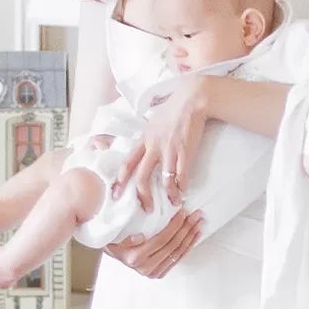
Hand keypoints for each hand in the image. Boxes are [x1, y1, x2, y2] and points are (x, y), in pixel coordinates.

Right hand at [104, 208, 204, 278]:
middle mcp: (146, 268)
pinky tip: (195, 235)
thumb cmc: (115, 240)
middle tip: (196, 215)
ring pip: (178, 253)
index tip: (183, 212)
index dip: (174, 226)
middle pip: (172, 246)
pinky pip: (178, 258)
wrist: (113, 253)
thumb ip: (126, 238)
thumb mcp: (114, 237)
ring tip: (199, 223)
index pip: (161, 240)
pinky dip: (188, 246)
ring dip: (191, 237)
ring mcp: (153, 273)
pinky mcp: (159, 273)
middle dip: (186, 229)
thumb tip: (140, 237)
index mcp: (135, 258)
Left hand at [114, 76, 209, 210]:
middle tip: (146, 208)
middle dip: (143, 196)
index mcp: (144, 139)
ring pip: (164, 180)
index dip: (121, 179)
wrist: (191, 100)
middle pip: (142, 176)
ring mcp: (169, 149)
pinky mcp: (185, 151)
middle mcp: (154, 146)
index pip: (128, 162)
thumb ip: (149, 136)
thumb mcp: (154, 122)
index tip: (116, 193)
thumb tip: (146, 146)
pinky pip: (181, 174)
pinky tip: (184, 191)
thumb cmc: (174, 109)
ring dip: (169, 194)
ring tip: (173, 202)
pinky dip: (182, 185)